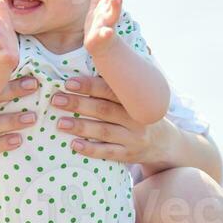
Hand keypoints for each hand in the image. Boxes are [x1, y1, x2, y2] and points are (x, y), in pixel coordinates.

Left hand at [49, 73, 166, 163]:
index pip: (111, 90)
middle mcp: (136, 118)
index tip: (69, 82)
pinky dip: (91, 149)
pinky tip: (74, 145)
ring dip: (80, 126)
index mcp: (135, 100)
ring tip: (60, 123)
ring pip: (104, 131)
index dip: (89, 85)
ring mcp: (133, 138)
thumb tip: (88, 67)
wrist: (165, 144)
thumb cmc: (141, 115)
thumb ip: (116, 88)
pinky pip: (108, 152)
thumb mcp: (137, 99)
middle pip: (104, 109)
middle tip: (56, 100)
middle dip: (79, 104)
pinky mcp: (129, 155)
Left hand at [84, 0, 122, 57]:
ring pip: (114, 14)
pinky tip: (108, 32)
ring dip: (116, 6)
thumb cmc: (98, 26)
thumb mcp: (97, 10)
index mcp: (108, 7)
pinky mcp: (102, 37)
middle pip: (116, 0)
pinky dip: (107, 33)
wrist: (98, 46)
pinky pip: (106, 34)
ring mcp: (108, 25)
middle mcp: (110, 14)